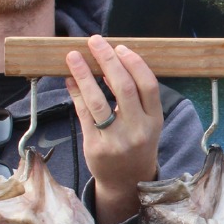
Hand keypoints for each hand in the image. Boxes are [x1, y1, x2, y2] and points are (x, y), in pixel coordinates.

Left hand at [65, 35, 163, 223]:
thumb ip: (135, 98)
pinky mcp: (95, 147)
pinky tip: (69, 79)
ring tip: (73, 56)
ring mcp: (116, 140)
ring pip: (98, 101)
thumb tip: (110, 65)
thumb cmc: (136, 144)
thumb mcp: (146, 123)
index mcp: (154, 121)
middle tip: (95, 41)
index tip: (120, 47)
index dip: (134, 63)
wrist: (127, 182)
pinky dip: (75, 93)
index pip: (149, 86)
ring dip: (84, 74)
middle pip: (124, 88)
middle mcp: (138, 131)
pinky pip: (82, 114)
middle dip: (108, 60)